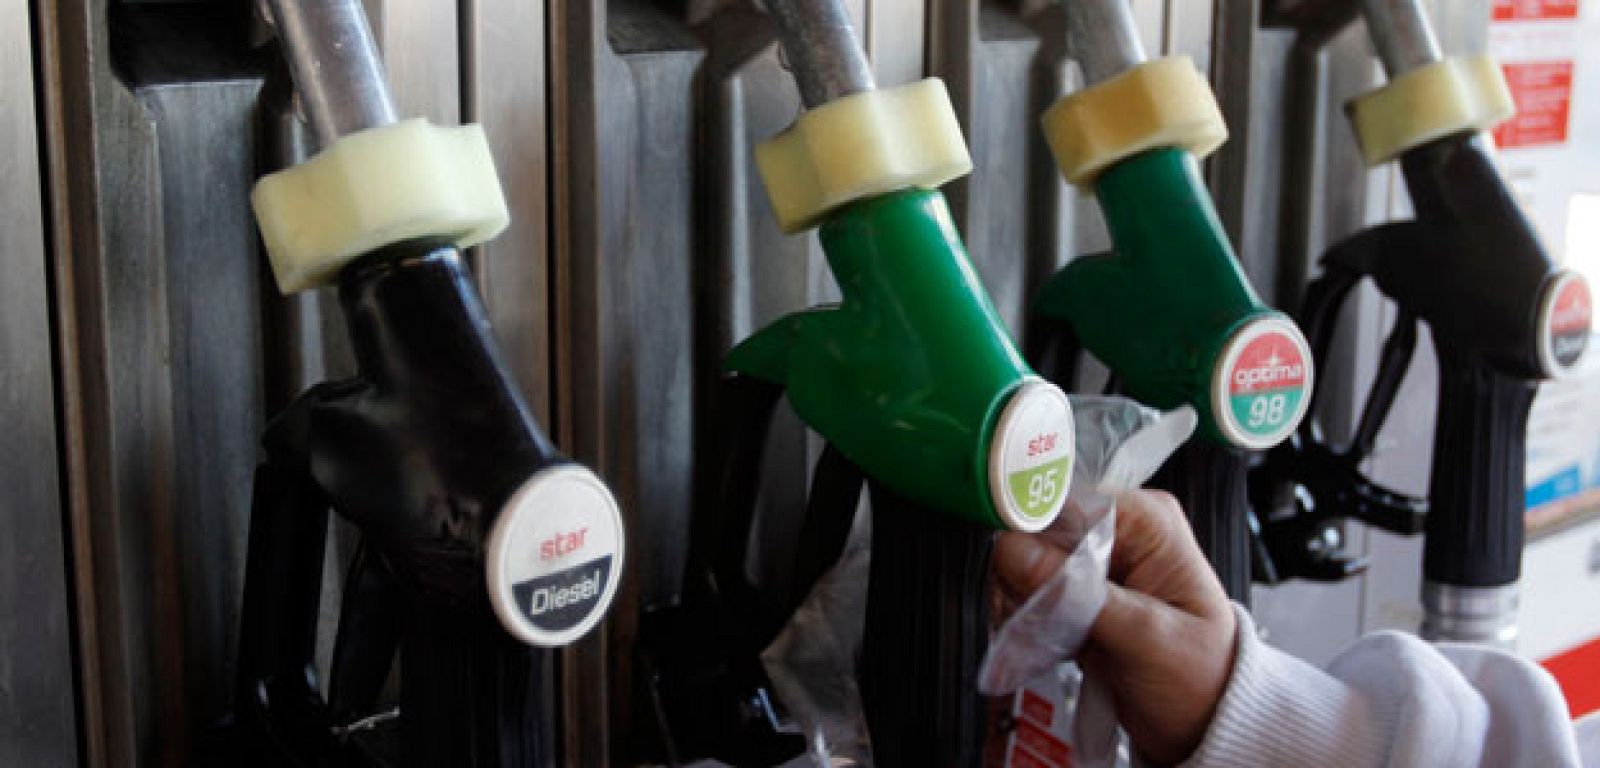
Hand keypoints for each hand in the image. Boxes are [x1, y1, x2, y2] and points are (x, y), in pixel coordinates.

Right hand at [993, 490, 1236, 764]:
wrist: (1205, 724)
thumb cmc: (1200, 678)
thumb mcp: (1146, 636)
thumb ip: (1081, 594)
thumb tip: (1015, 550)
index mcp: (1147, 521)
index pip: (1069, 502)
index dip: (1031, 528)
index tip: (1008, 566)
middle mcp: (1119, 533)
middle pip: (1040, 530)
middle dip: (1021, 572)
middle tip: (1025, 614)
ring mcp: (1095, 564)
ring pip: (1027, 562)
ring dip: (1019, 599)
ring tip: (1033, 635)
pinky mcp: (1077, 595)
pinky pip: (1031, 592)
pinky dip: (1024, 615)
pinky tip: (1031, 641)